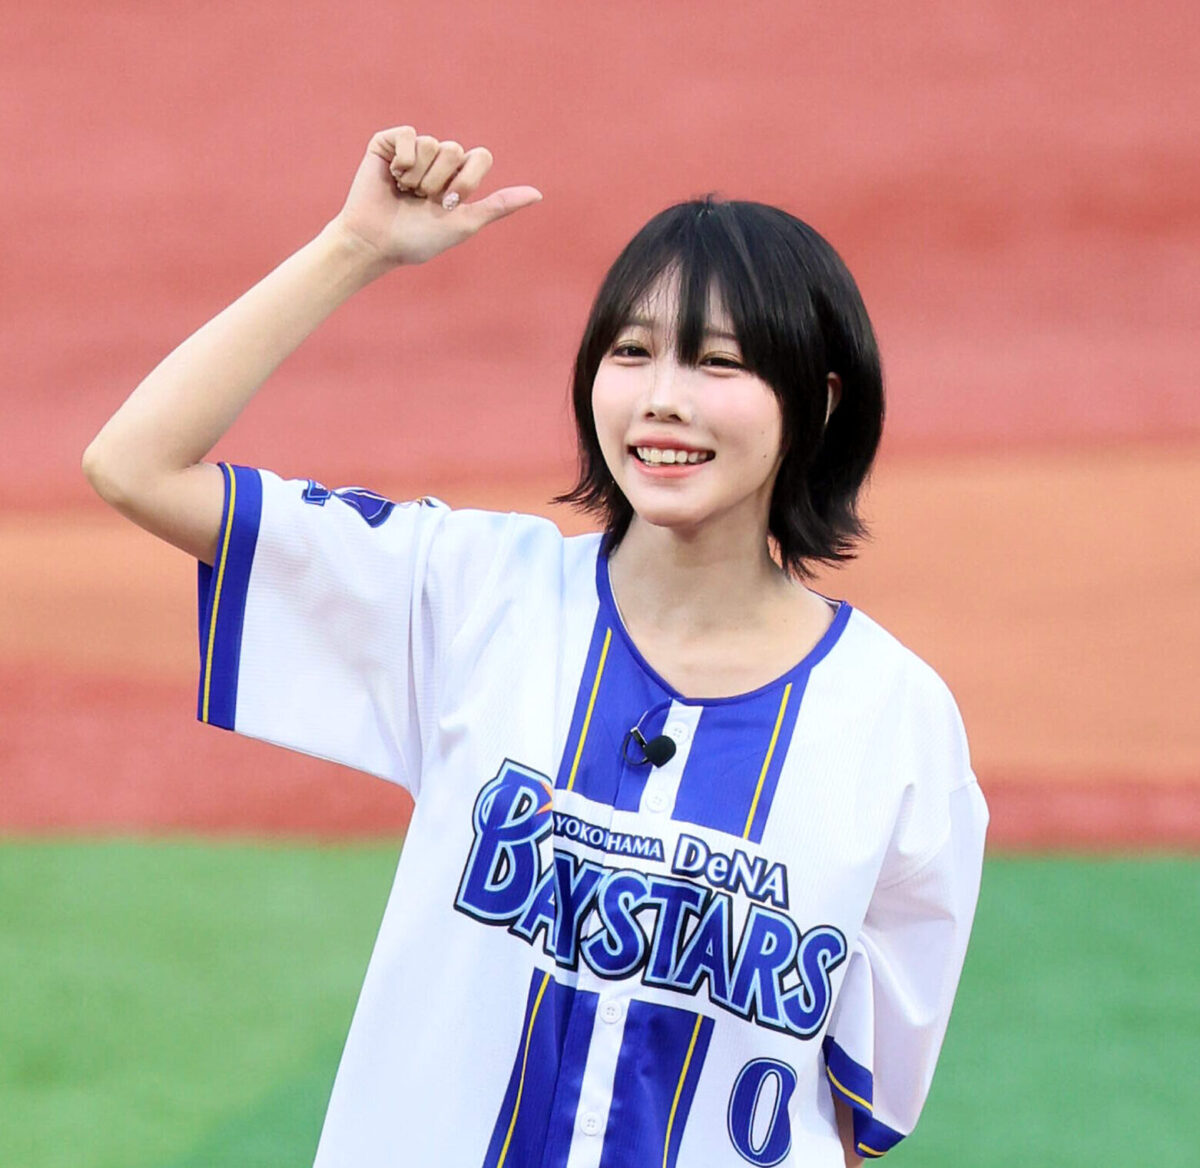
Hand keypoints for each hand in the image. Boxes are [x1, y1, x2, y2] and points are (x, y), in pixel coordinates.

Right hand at [331, 126, 542, 266]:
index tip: (450, 204)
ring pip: (433, 144)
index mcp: (459, 176)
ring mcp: (414, 149)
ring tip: (404, 192)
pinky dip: (403, 161)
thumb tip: (539, 194)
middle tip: (421, 200)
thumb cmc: (418, 239)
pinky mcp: (389, 142)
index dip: (468, 180)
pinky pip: (410, 134)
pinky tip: (392, 176)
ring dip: (419, 177)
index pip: (481, 156)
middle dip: (439, 182)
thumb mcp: (465, 224)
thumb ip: (499, 206)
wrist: (376, 242)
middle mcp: (439, 160)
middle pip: (455, 150)